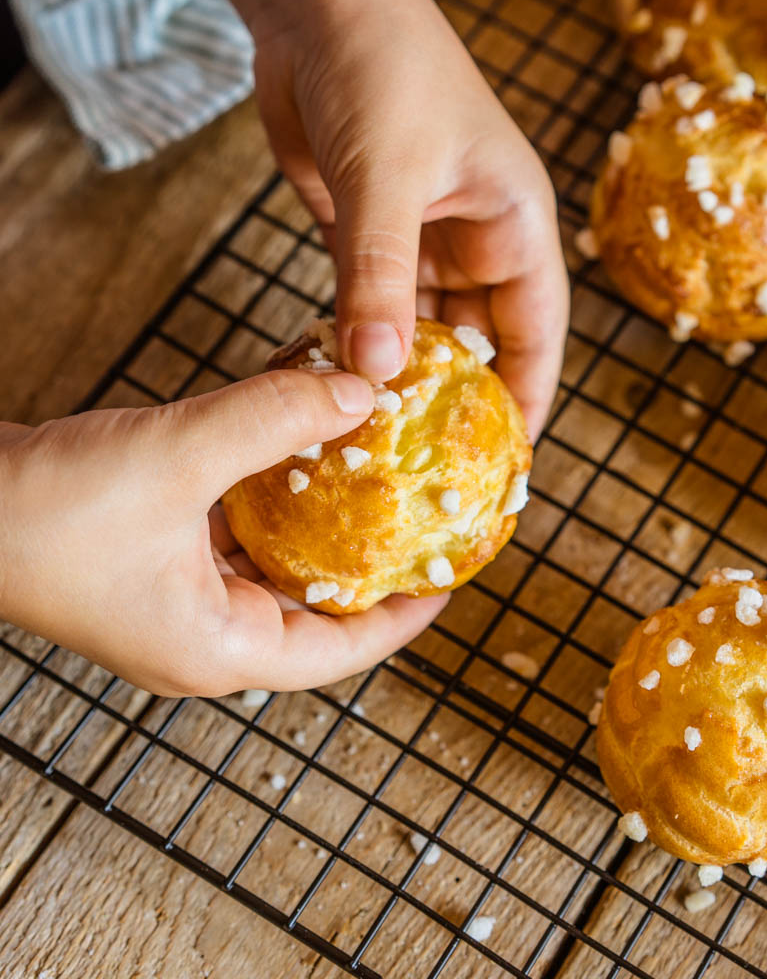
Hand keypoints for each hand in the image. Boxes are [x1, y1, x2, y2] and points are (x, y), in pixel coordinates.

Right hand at [0, 370, 446, 695]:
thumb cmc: (41, 512)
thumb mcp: (176, 458)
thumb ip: (273, 419)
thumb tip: (361, 391)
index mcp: (218, 649)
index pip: (343, 650)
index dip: (406, 612)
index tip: (451, 569)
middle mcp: (204, 633)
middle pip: (316, 604)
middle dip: (369, 553)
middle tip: (421, 506)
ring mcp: (178, 596)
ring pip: (275, 557)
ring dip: (319, 509)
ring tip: (374, 463)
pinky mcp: (156, 556)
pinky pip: (235, 527)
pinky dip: (269, 486)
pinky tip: (297, 436)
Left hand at [252, 0, 568, 439]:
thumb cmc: (380, 65)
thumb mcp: (385, 178)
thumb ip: (379, 277)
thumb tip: (374, 374)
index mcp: (514, 220)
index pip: (536, 329)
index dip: (529, 396)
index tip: (510, 462)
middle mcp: (476, 235)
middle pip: (478, 338)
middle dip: (455, 397)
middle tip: (426, 468)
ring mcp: (420, 235)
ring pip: (419, 326)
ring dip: (399, 373)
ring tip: (376, 440)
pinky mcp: (366, 231)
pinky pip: (370, 303)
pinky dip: (357, 341)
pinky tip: (337, 382)